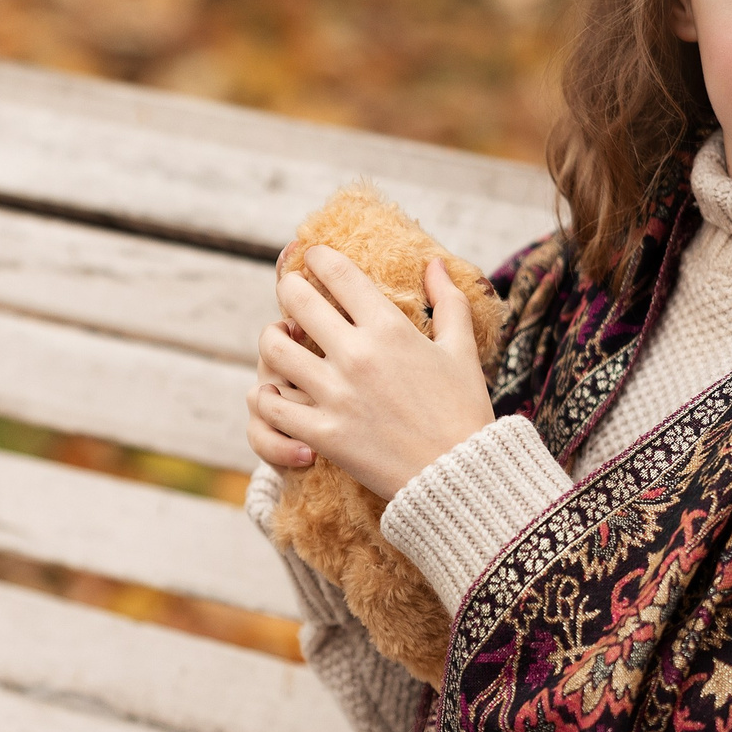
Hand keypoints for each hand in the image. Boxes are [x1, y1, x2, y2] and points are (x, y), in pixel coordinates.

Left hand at [244, 245, 494, 499]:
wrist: (460, 476)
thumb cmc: (464, 410)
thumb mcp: (462, 350)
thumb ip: (448, 301)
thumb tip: (434, 262)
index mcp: (390, 329)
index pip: (339, 274)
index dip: (318, 257)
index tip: (312, 255)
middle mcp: (357, 354)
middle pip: (297, 300)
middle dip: (289, 288)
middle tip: (290, 289)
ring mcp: (335, 394)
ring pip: (274, 349)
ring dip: (272, 338)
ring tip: (280, 337)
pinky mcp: (323, 434)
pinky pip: (273, 406)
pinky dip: (266, 396)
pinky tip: (273, 390)